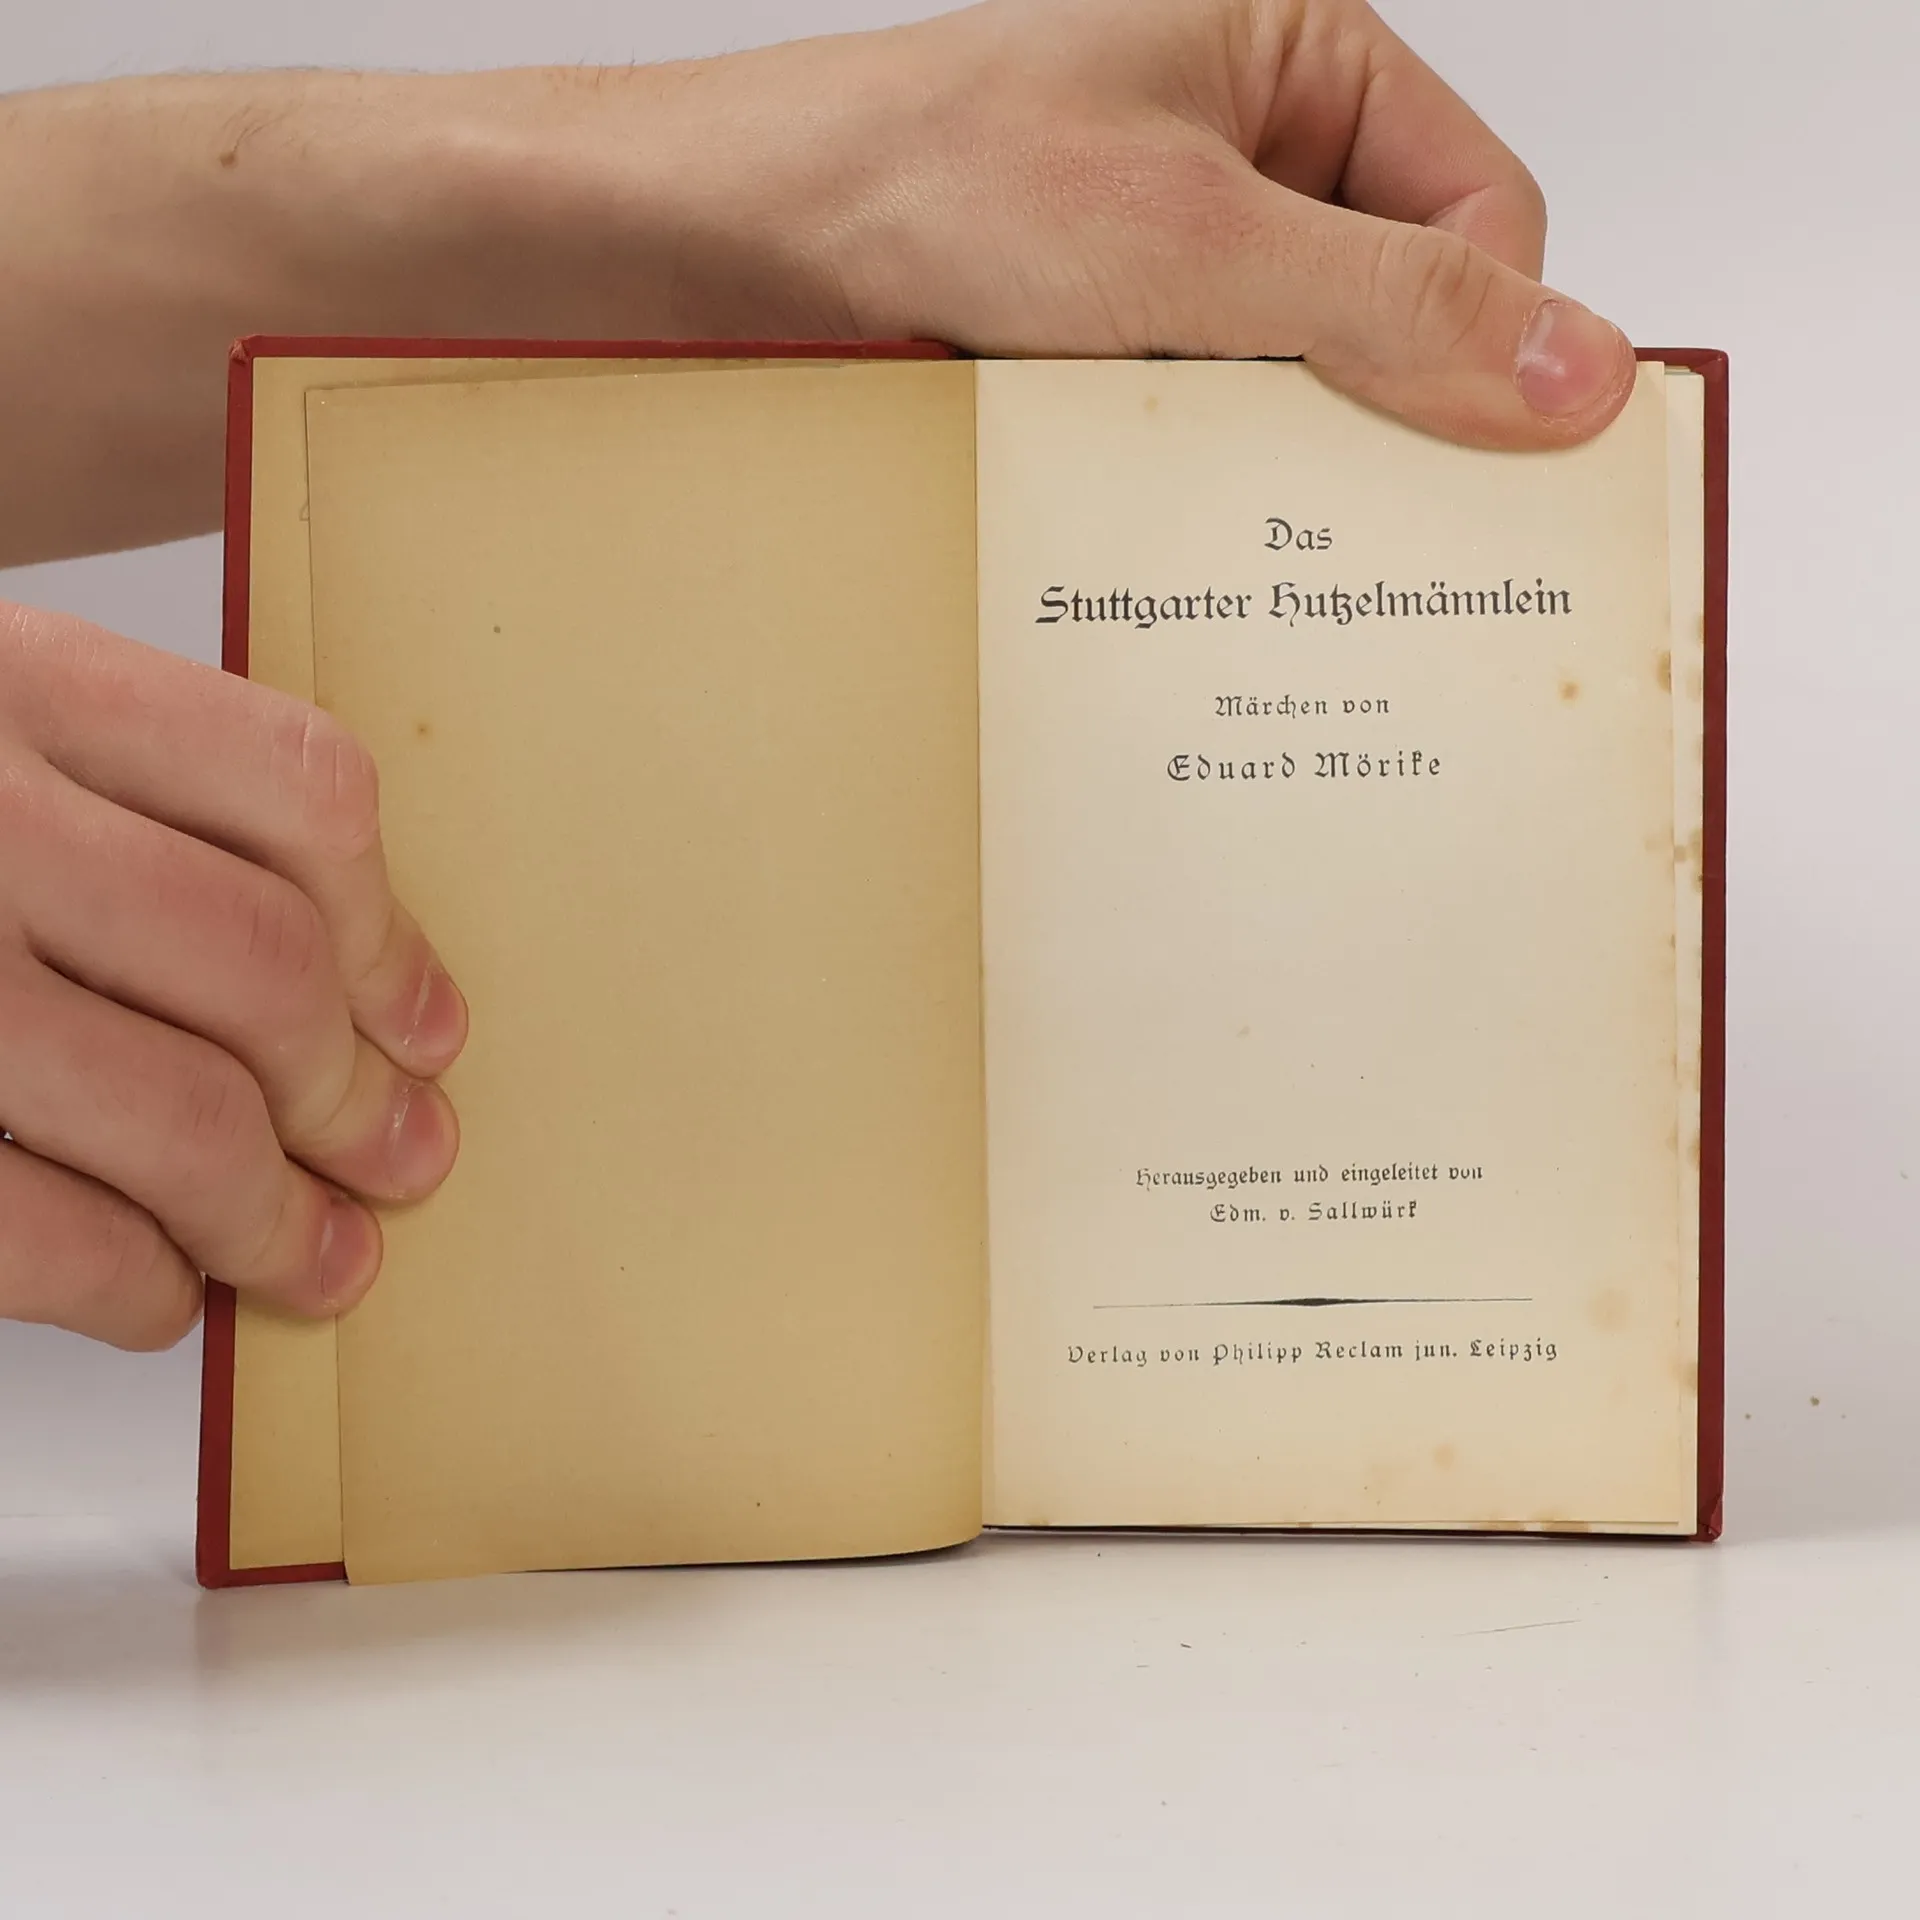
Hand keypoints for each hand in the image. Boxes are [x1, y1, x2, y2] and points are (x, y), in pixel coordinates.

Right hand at [0, 605, 465, 1348]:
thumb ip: (116, 798)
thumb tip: (352, 987)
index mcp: (10, 678)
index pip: (298, 791)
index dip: (393, 934)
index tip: (429, 1023)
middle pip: (267, 975)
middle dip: (359, 1102)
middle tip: (404, 1161)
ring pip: (182, 1118)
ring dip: (277, 1219)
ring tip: (323, 1258)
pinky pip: (47, 1235)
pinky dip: (138, 1284)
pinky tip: (163, 1293)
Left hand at [3, 0, 1627, 561]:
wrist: (696, 257)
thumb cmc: (902, 184)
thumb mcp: (1184, 244)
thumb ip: (1391, 308)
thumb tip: (1584, 369)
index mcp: (1294, 64)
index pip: (1484, 220)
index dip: (1489, 341)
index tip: (1481, 463)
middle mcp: (1234, 161)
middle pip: (1392, 318)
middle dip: (1372, 423)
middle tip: (1344, 530)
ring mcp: (1155, 267)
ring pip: (1287, 393)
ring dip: (1258, 468)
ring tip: (1194, 502)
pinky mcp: (1084, 352)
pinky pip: (1189, 439)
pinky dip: (1181, 491)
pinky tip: (1140, 525)